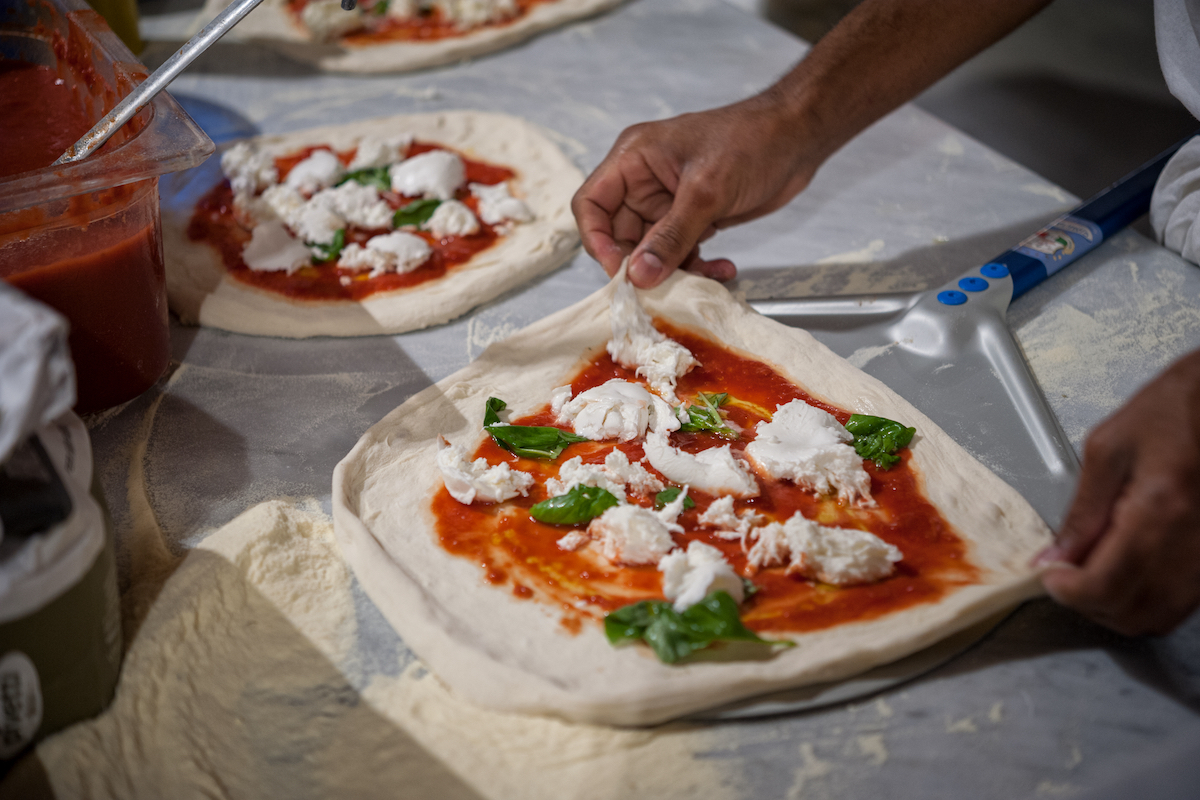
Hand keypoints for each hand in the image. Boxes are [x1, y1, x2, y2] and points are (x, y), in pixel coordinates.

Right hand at [571, 93, 822, 287]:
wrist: (798, 136)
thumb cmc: (752, 141)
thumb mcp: (706, 191)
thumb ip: (671, 236)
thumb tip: (639, 275)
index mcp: (633, 159)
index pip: (591, 205)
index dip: (598, 241)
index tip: (620, 273)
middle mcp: (643, 181)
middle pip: (620, 235)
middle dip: (641, 264)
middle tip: (664, 287)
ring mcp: (668, 201)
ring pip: (652, 250)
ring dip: (675, 270)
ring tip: (704, 276)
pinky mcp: (693, 217)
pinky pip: (681, 251)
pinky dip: (698, 265)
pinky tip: (723, 268)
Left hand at [1037, 348, 1199, 634]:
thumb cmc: (1174, 408)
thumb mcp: (1107, 449)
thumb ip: (1082, 510)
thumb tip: (1057, 554)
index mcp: (1159, 511)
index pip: (1105, 585)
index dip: (1068, 592)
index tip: (1048, 575)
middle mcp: (1193, 544)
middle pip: (1133, 612)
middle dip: (1089, 604)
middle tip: (1065, 575)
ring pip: (1160, 617)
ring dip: (1118, 608)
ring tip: (1092, 571)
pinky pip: (1181, 602)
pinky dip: (1147, 600)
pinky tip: (1126, 568)